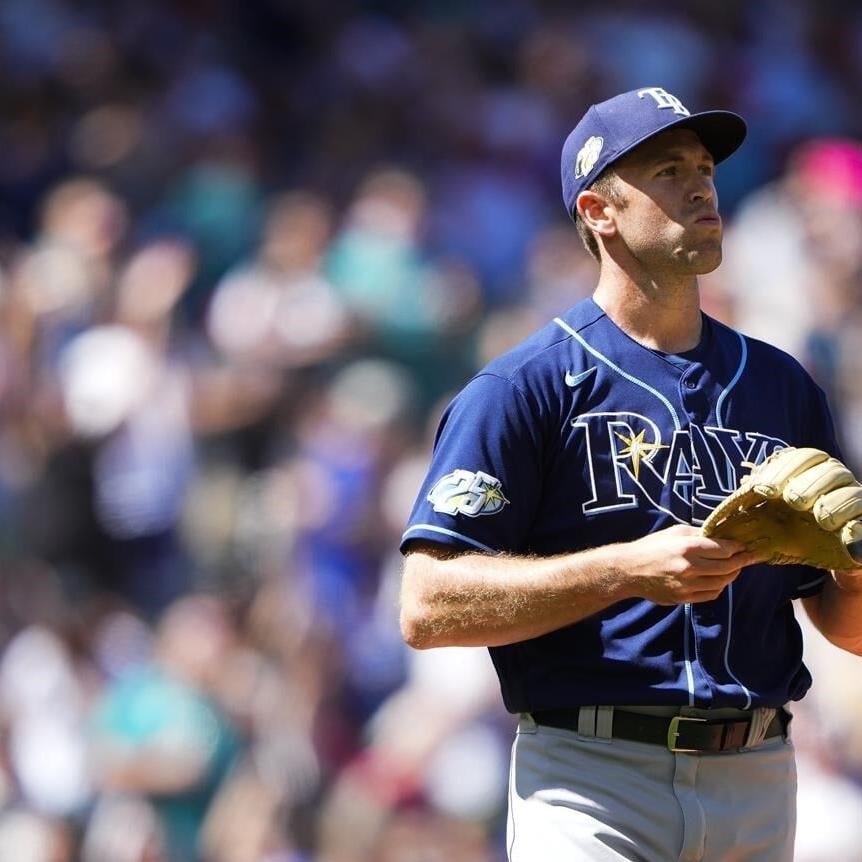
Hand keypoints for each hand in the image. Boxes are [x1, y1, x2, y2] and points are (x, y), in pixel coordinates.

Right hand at [616, 524, 762, 604]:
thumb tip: (721, 533)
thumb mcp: (674, 532)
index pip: (724, 549)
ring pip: (722, 582)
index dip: (738, 547)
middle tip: (748, 557)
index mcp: (687, 547)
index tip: (744, 545)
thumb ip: (699, 533)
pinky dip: (719, 587)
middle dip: (742, 561)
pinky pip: (711, 594)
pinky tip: (719, 580)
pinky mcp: (684, 598)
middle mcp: (689, 567)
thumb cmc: (651, 547)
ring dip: (732, 575)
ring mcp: (687, 585)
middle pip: (728, 567)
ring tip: (735, 568)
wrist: (629, 570)